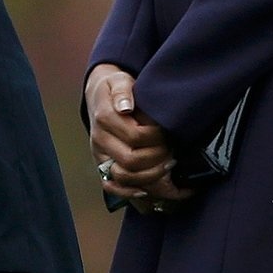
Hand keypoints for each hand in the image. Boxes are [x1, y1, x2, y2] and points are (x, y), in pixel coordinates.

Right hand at [86, 64, 190, 203]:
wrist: (98, 96)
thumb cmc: (115, 87)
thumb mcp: (119, 80)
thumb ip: (123, 90)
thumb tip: (125, 107)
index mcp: (104, 118)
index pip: (135, 136)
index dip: (157, 137)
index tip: (169, 132)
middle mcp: (100, 139)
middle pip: (131, 160)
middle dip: (157, 158)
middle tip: (173, 151)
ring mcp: (99, 154)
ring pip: (124, 176)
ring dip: (150, 175)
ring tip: (168, 165)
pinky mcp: (101, 164)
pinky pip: (111, 186)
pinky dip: (129, 192)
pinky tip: (147, 190)